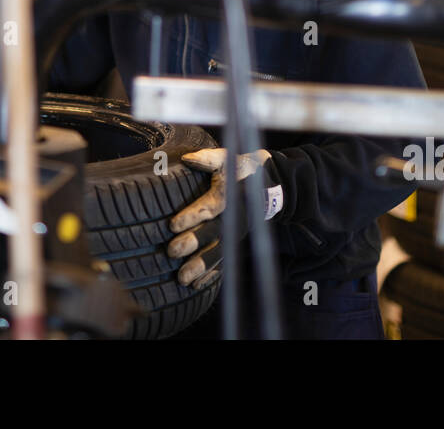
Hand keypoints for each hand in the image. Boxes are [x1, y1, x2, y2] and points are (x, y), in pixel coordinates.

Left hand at [167, 148, 273, 288]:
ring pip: (219, 253)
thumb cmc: (242, 168)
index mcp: (230, 195)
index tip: (172, 225)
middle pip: (213, 233)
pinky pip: (225, 262)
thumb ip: (208, 159)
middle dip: (192, 243)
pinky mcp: (236, 241)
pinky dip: (210, 275)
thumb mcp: (227, 159)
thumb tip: (186, 158)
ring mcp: (236, 232)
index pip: (209, 207)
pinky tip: (195, 286)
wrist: (272, 183)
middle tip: (171, 252)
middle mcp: (234, 217)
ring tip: (182, 278)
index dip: (191, 216)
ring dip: (200, 267)